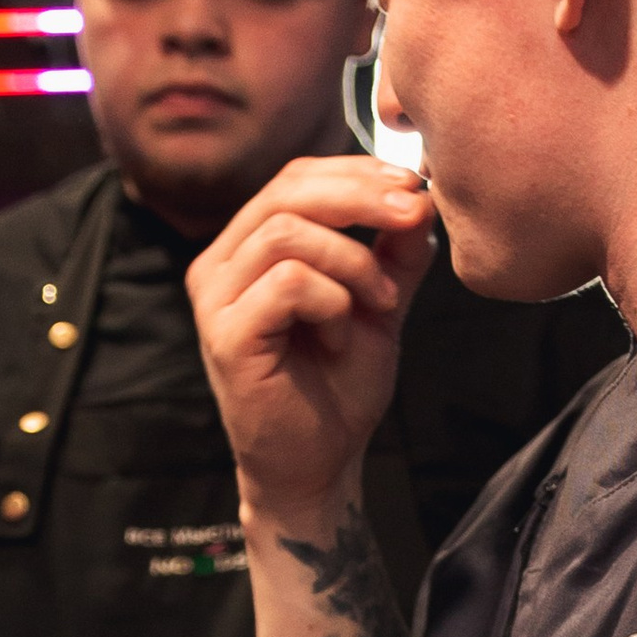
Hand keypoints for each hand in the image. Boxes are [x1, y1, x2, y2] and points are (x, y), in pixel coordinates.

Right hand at [186, 155, 435, 525]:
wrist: (318, 465)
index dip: (356, 172)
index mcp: (249, 247)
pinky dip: (332, 301)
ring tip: (381, 305)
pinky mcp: (224, 335)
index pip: (296, 178)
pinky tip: (342, 336)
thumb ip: (395, 252)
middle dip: (362, 197)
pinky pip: (288, 284)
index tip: (413, 189)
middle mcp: (221, 264)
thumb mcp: (380, 303)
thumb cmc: (339, 386)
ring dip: (353, 262)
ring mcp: (216, 299)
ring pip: (288, 233)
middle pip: (288, 191)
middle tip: (414, 216)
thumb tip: (421, 195)